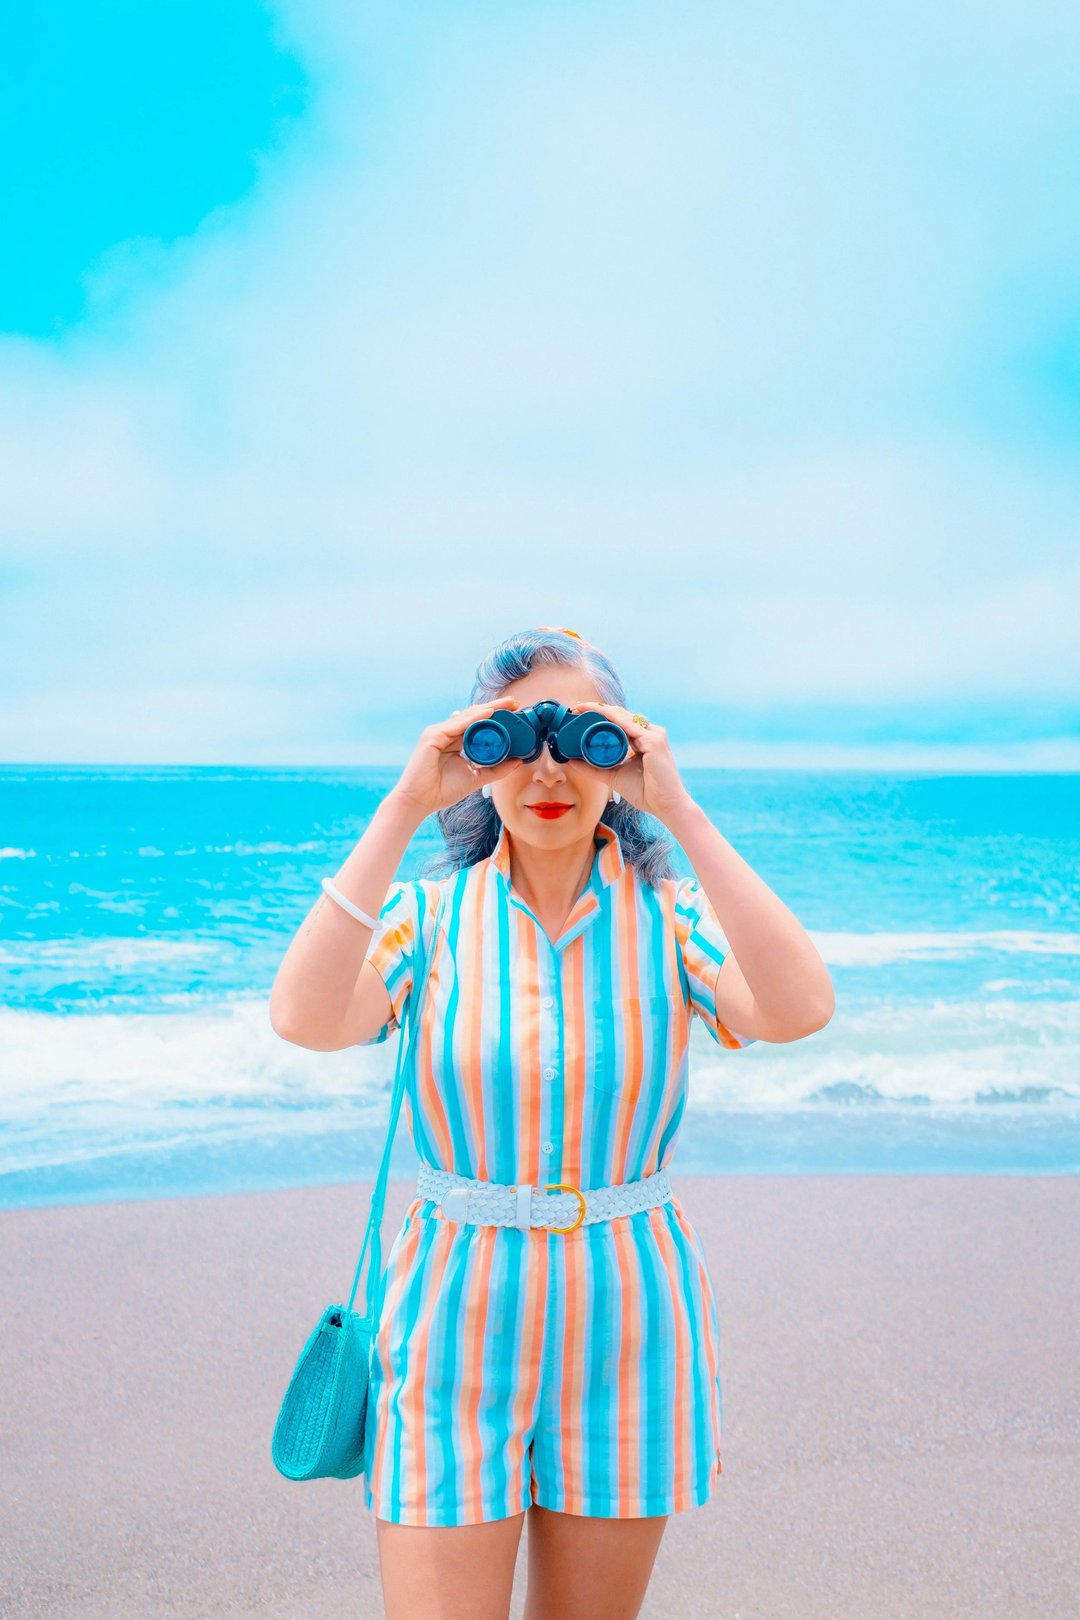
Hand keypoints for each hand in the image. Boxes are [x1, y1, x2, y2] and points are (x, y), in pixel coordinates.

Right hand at [392, 699, 522, 817]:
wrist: (420, 801)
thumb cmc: (442, 791)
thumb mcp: (476, 778)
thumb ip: (496, 769)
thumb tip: (518, 761)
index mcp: (455, 742)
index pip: (478, 725)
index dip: (495, 717)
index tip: (514, 713)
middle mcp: (447, 734)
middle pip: (474, 716)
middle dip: (495, 708)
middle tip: (514, 702)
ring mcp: (439, 733)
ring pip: (467, 717)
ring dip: (488, 709)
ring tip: (506, 704)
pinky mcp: (432, 736)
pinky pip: (457, 724)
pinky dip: (473, 718)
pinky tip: (489, 713)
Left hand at [568, 702, 694, 825]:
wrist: (665, 806)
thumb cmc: (646, 792)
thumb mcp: (614, 775)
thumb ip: (594, 768)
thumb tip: (571, 761)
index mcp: (644, 739)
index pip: (621, 721)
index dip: (601, 714)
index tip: (580, 712)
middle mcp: (650, 733)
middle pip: (621, 714)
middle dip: (597, 708)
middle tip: (576, 708)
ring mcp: (654, 735)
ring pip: (623, 716)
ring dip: (601, 710)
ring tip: (582, 708)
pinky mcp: (654, 741)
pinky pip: (628, 725)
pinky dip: (612, 718)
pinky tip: (598, 714)